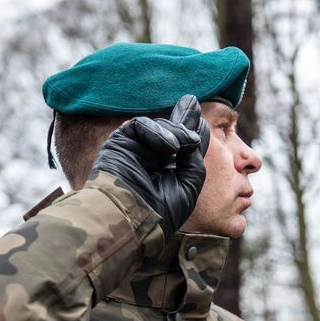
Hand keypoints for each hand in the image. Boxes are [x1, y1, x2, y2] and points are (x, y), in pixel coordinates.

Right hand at [92, 95, 209, 237]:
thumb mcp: (190, 183)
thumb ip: (194, 158)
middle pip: (169, 130)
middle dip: (183, 119)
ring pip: (159, 127)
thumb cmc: (162, 209)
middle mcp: (150, 158)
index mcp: (165, 170)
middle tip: (191, 103)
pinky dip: (156, 132)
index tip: (198, 114)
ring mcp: (135, 149)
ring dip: (175, 133)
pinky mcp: (121, 142)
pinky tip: (169, 147)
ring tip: (182, 145)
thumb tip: (196, 133)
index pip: (179, 144)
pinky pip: (140, 126)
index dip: (189, 128)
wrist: (133, 217)